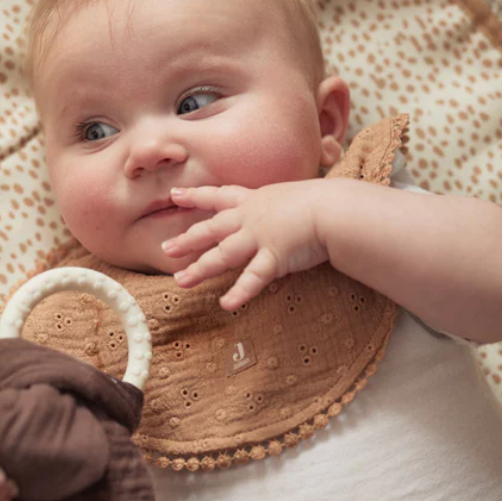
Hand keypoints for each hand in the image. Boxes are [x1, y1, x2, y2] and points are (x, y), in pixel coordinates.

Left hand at [161, 181, 332, 310]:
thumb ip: (282, 206)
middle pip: (211, 229)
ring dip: (200, 269)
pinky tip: (226, 304)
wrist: (335, 208)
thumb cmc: (324, 200)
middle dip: (187, 240)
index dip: (195, 196)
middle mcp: (251, 218)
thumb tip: (284, 210)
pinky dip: (240, 292)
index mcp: (256, 201)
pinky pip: (252, 278)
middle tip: (166, 248)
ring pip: (222, 255)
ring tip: (180, 282)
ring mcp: (260, 238)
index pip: (219, 196)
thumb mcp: (294, 196)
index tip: (174, 196)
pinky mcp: (274, 258)